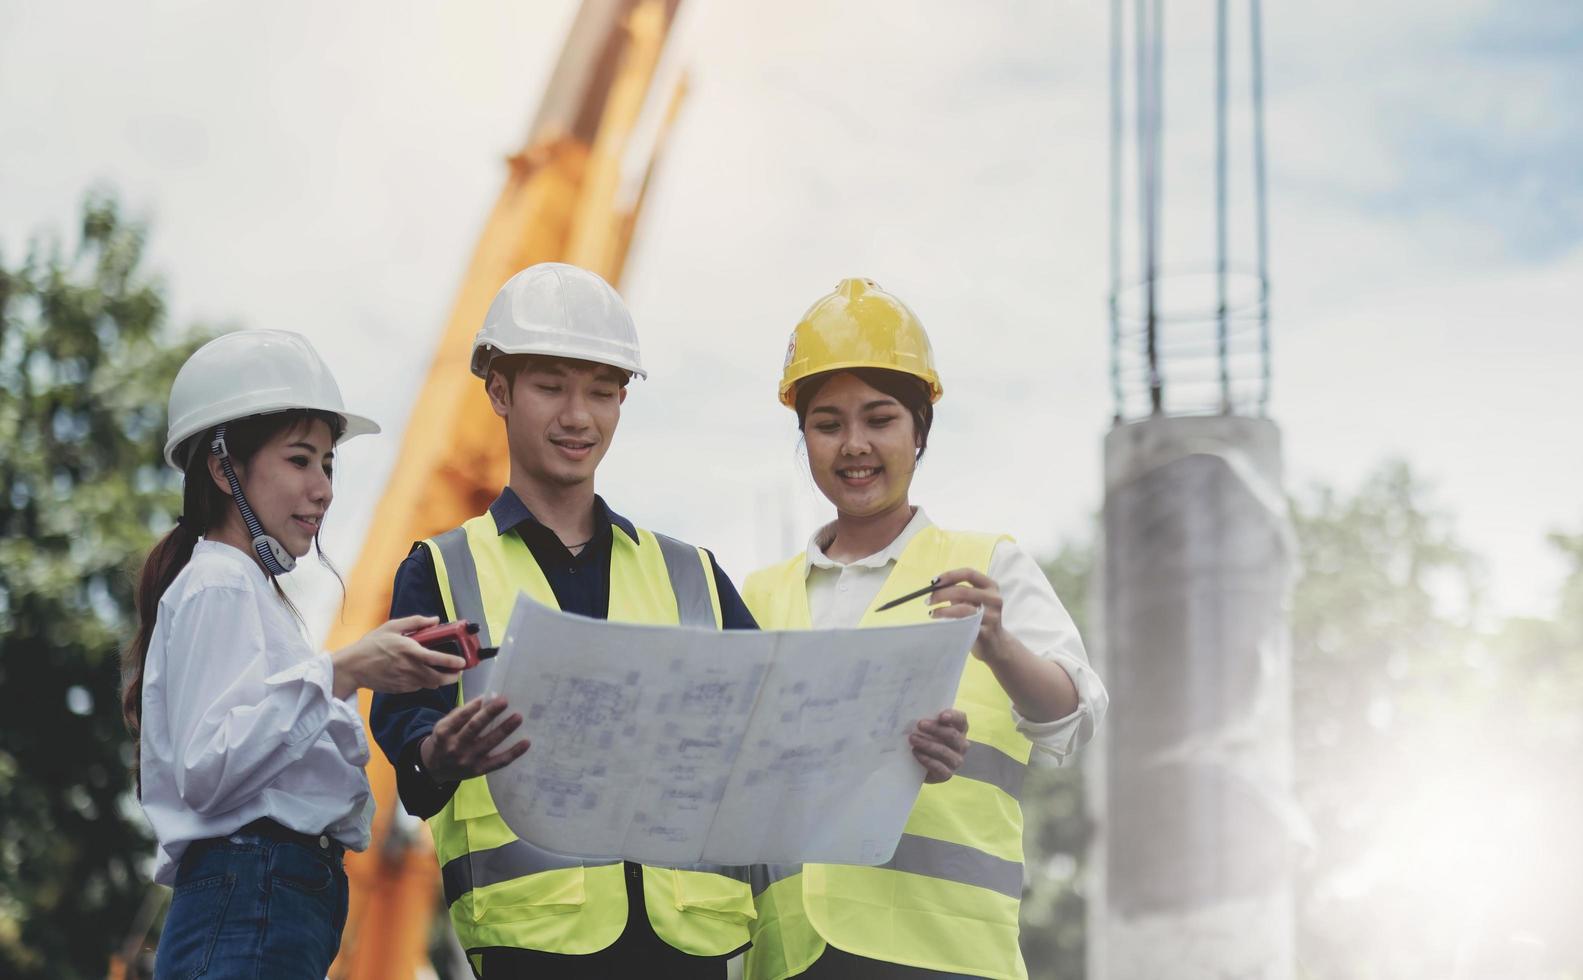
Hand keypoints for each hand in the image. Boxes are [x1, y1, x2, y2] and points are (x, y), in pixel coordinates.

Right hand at [330, 615, 464, 697]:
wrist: (353, 667)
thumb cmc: (371, 645)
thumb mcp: (392, 627)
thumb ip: (415, 622)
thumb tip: (435, 620)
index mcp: (410, 651)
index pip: (438, 659)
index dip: (454, 662)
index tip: (463, 662)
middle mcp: (410, 668)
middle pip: (439, 678)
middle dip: (453, 677)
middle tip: (459, 671)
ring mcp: (406, 681)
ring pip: (431, 685)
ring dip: (441, 680)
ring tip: (446, 673)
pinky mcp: (401, 689)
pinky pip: (419, 687)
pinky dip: (425, 682)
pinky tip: (424, 674)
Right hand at [420, 695, 530, 782]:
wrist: (435, 769)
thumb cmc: (444, 740)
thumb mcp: (445, 725)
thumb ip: (463, 713)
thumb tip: (488, 699)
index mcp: (445, 732)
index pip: (461, 716)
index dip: (475, 705)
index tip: (490, 695)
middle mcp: (455, 746)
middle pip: (475, 727)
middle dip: (490, 713)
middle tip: (505, 701)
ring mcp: (467, 760)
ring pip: (489, 744)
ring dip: (505, 729)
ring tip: (518, 718)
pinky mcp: (478, 771)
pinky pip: (499, 762)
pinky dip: (513, 753)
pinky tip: (526, 742)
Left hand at [910, 709, 968, 782]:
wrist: (921, 765)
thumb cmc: (926, 739)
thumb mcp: (928, 728)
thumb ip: (928, 720)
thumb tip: (914, 712)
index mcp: (960, 729)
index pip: (961, 719)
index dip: (953, 716)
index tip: (941, 716)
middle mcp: (961, 745)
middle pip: (952, 735)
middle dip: (935, 729)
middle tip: (919, 724)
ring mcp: (956, 760)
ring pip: (945, 751)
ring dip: (927, 744)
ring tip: (913, 739)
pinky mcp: (947, 774)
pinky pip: (939, 767)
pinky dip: (927, 760)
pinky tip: (916, 753)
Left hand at [929, 568, 1007, 661]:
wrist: (996, 644)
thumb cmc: (980, 618)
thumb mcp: (972, 601)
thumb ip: (958, 592)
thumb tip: (935, 586)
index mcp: (991, 586)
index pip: (969, 573)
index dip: (950, 575)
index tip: (933, 582)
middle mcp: (994, 599)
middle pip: (963, 591)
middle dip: (941, 594)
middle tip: (928, 600)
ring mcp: (992, 616)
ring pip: (963, 609)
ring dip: (943, 610)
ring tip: (932, 613)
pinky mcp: (986, 633)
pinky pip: (964, 625)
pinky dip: (949, 623)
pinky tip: (941, 625)